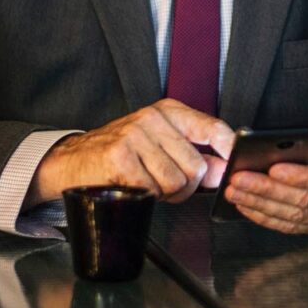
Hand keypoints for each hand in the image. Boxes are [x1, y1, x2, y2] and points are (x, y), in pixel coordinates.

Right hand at [24, 99, 234, 207]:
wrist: (74, 160)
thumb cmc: (123, 154)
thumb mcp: (161, 145)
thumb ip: (193, 155)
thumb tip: (221, 171)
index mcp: (168, 111)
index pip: (211, 127)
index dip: (228, 149)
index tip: (233, 163)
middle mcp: (153, 118)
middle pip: (196, 166)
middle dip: (187, 187)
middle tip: (167, 185)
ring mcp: (135, 135)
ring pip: (177, 181)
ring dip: (166, 194)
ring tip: (148, 183)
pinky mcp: (120, 157)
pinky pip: (152, 190)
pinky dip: (146, 196)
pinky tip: (133, 186)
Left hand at [223, 109, 307, 233]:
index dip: (301, 176)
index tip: (274, 167)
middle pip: (304, 200)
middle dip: (268, 190)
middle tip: (238, 178)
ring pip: (295, 216)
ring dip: (262, 205)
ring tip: (235, 191)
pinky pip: (293, 226)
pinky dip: (267, 218)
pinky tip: (247, 206)